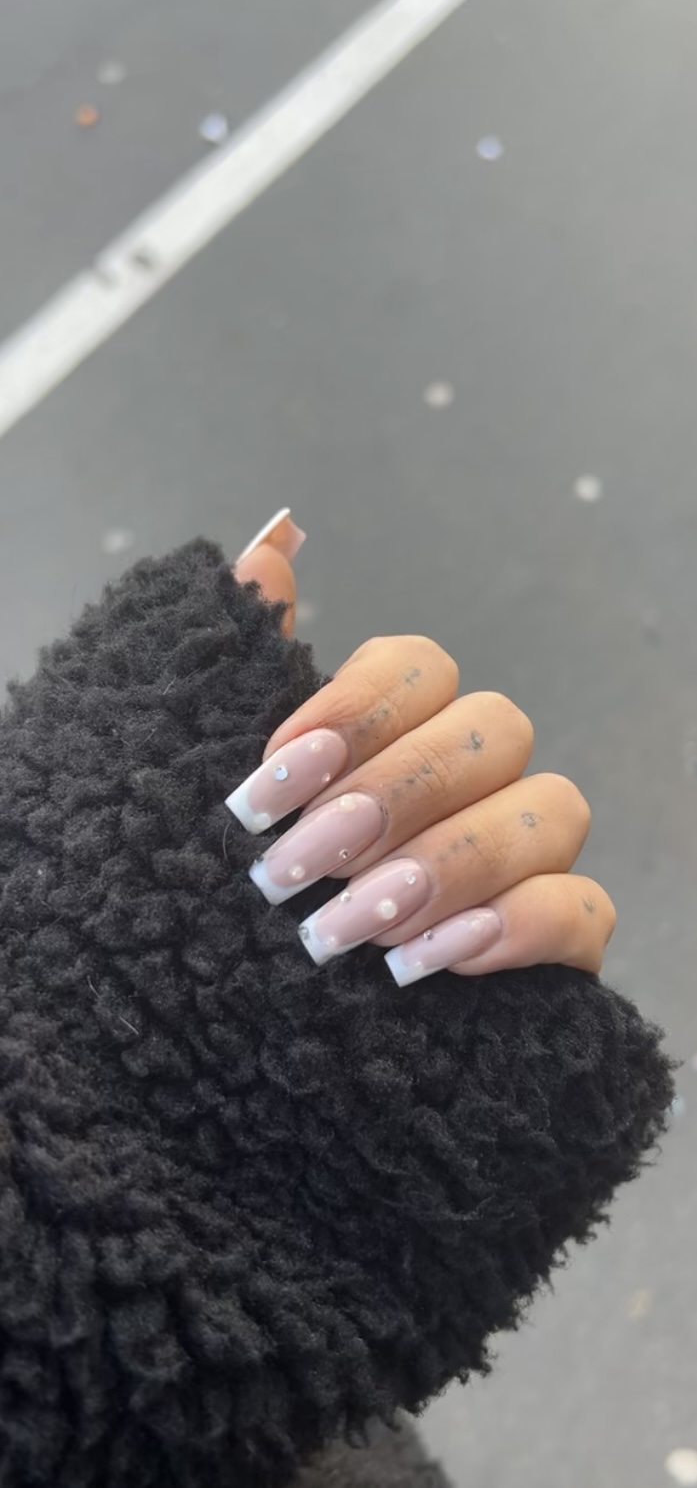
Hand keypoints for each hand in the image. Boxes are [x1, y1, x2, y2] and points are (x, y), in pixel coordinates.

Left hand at [232, 516, 614, 985]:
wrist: (222, 1026)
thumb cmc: (223, 891)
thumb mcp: (211, 774)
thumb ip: (247, 658)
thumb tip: (272, 541)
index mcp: (396, 731)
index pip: (423, 665)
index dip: (355, 709)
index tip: (271, 777)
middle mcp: (473, 779)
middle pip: (492, 728)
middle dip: (389, 798)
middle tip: (290, 869)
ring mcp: (525, 857)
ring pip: (552, 808)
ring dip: (447, 862)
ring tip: (346, 928)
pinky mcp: (556, 944)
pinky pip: (585, 911)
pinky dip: (513, 926)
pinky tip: (427, 960)